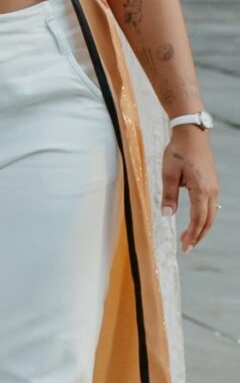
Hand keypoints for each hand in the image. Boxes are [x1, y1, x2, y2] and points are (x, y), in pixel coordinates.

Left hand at [165, 125, 219, 249]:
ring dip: (201, 228)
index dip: (192, 235)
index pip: (199, 219)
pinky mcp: (211, 184)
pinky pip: (209, 206)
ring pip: (210, 214)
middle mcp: (212, 191)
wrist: (192, 134)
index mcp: (202, 190)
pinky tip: (195, 222)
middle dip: (198, 235)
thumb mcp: (168, 173)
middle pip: (207, 220)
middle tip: (186, 248)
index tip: (185, 247)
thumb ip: (169, 195)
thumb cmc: (178, 151)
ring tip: (188, 238)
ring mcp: (213, 188)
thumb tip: (168, 215)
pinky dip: (203, 217)